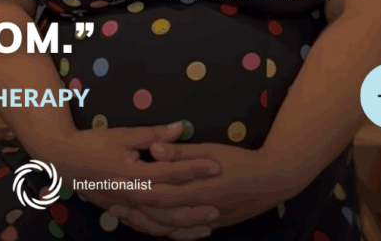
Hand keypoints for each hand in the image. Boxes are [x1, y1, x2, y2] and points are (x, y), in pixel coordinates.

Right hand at [35, 121, 222, 231]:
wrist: (64, 160)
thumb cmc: (93, 143)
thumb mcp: (124, 134)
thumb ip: (154, 134)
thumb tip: (181, 128)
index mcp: (133, 173)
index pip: (171, 172)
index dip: (195, 168)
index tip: (216, 166)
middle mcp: (131, 195)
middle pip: (169, 207)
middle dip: (195, 207)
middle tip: (218, 206)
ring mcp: (125, 208)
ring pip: (159, 224)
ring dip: (183, 227)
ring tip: (206, 226)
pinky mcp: (121, 212)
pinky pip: (146, 227)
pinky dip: (164, 232)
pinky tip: (178, 231)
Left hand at [108, 141, 294, 232]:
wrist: (271, 182)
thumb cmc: (240, 161)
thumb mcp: (210, 150)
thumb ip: (180, 152)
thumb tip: (153, 148)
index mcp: (193, 190)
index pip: (155, 193)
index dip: (132, 191)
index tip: (112, 184)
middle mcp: (196, 210)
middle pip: (156, 214)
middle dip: (132, 209)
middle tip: (109, 202)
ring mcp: (203, 221)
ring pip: (167, 227)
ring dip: (144, 221)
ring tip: (124, 213)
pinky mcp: (210, 225)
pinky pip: (181, 232)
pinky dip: (164, 229)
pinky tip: (154, 224)